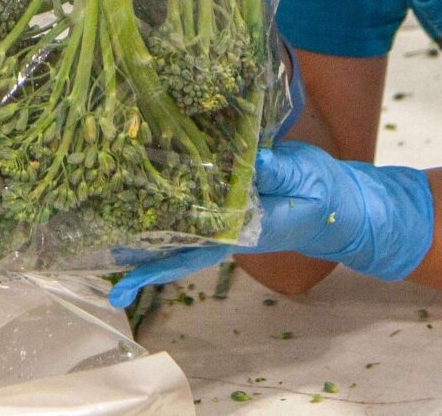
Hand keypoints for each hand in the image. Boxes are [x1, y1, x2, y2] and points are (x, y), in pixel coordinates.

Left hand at [106, 143, 434, 305]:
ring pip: (182, 233)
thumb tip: (249, 162)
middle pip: (177, 249)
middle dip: (141, 256)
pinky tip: (145, 201)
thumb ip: (277, 171)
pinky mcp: (233, 204)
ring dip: (149, 235)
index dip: (158, 264)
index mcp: (245, 230)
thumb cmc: (323, 192)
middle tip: (100, 258)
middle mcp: (230, 230)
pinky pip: (196, 211)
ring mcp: (230, 221)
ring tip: (108, 236)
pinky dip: (170, 210)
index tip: (124, 280)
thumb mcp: (305, 178)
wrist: (341, 204)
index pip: (192, 251)